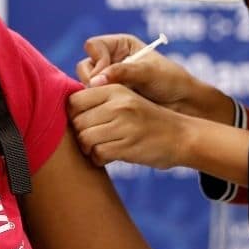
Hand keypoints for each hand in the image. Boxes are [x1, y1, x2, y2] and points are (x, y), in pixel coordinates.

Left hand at [68, 85, 188, 168]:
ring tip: (100, 148)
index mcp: (115, 89)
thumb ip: (101, 101)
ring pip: (85, 138)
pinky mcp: (127, 146)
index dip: (74, 115)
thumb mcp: (127, 100)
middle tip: (93, 139)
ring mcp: (124, 125)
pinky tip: (109, 156)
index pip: (75, 100)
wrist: (182, 136)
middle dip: (81, 134)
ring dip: (89, 148)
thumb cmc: (148, 120)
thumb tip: (67, 111)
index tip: (84, 123)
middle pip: (77, 122)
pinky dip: (99, 159)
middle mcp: (118, 104)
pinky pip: (97, 154)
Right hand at [76, 34, 234, 123]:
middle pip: (86, 66)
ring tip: (110, 104)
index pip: (94, 46)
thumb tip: (95, 82)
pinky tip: (107, 113)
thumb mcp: (148, 72)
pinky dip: (97, 106)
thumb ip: (122, 72)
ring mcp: (109, 81)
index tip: (106, 75)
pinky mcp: (110, 99)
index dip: (97, 60)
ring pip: (86, 85)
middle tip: (106, 93)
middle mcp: (112, 61)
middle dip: (92, 79)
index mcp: (121, 45)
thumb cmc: (173, 82)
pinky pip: (94, 101)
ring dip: (94, 95)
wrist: (186, 106)